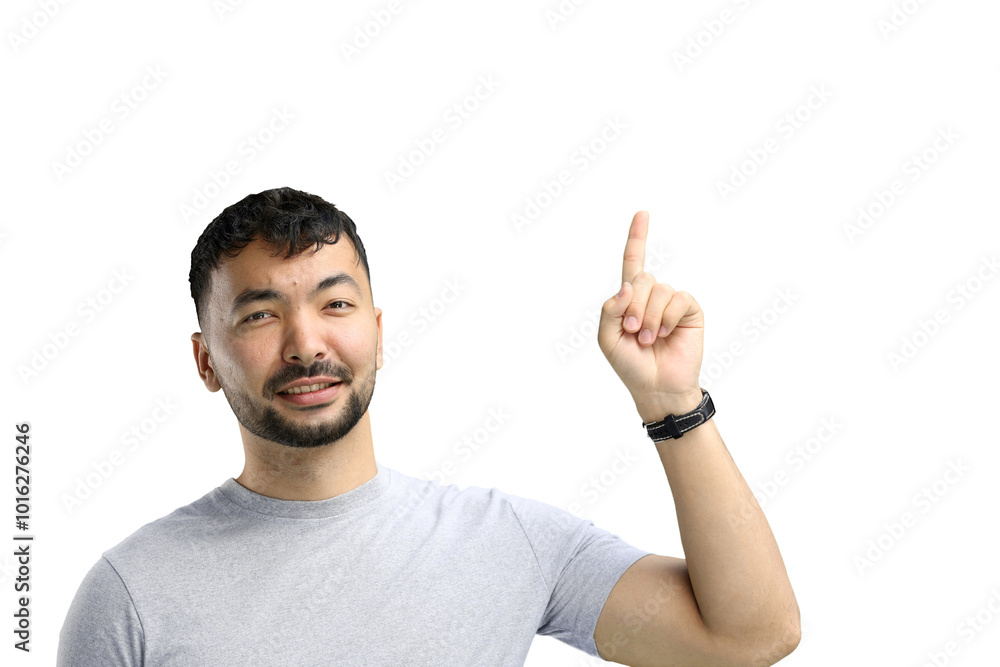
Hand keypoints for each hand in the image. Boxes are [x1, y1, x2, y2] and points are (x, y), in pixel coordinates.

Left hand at [597, 211, 705, 420]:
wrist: (657, 387)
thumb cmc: (631, 365)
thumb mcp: (607, 339)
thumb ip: (609, 311)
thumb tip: (627, 287)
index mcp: (631, 299)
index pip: (633, 262)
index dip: (637, 238)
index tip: (642, 213)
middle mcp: (653, 296)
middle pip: (641, 278)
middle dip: (633, 306)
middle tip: (632, 331)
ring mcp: (672, 302)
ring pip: (658, 289)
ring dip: (649, 317)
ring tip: (648, 339)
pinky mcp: (689, 310)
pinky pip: (677, 298)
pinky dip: (666, 317)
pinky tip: (665, 334)